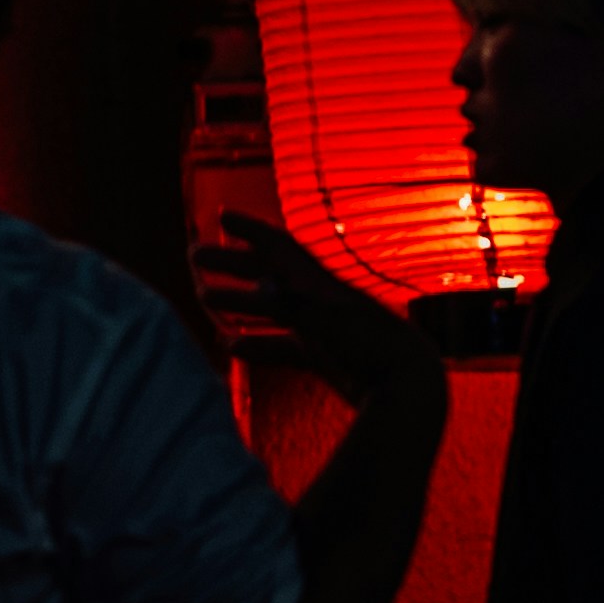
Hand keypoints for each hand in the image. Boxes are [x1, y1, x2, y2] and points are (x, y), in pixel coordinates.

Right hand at [197, 210, 443, 411]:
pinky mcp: (325, 355)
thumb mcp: (330, 326)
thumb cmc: (372, 351)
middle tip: (195, 256)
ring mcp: (323, 327)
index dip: (250, 230)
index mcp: (319, 285)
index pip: (279, 247)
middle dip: (232, 263)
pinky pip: (284, 345)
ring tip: (205, 299)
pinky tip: (234, 350)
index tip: (222, 216)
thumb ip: (295, 307)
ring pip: (273, 308)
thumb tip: (260, 285)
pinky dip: (259, 344)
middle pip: (269, 273)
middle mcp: (319, 300)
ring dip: (239, 301)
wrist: (409, 386)